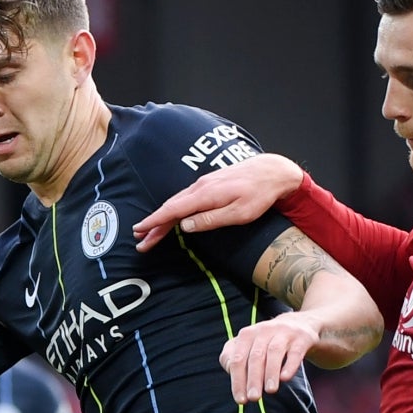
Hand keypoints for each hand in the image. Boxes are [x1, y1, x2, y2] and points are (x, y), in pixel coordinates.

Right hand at [134, 153, 307, 249]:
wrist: (272, 171)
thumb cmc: (259, 194)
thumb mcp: (238, 214)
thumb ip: (210, 220)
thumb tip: (185, 226)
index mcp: (205, 195)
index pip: (172, 210)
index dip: (154, 222)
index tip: (140, 231)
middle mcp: (200, 187)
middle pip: (171, 208)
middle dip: (154, 225)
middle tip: (141, 241)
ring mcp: (203, 184)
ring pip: (177, 203)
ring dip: (162, 218)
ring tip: (151, 232)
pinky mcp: (209, 184)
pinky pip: (185, 198)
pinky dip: (174, 210)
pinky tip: (171, 217)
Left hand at [219, 311, 318, 402]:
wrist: (299, 325)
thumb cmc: (266, 343)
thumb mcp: (248, 347)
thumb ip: (234, 361)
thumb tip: (234, 379)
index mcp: (246, 335)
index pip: (237, 360)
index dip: (238, 380)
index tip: (241, 400)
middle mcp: (263, 331)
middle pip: (256, 356)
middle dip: (254, 379)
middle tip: (254, 398)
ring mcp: (283, 333)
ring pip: (274, 352)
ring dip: (270, 372)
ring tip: (270, 391)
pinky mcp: (301, 338)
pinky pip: (295, 352)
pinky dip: (289, 365)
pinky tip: (285, 378)